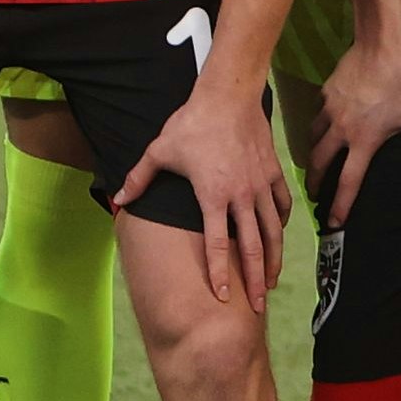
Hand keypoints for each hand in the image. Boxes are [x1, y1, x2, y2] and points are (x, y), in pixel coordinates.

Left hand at [116, 81, 289, 306]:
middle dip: (256, 279)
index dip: (220, 274)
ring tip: (272, 281)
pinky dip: (281, 224)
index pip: (217, 245)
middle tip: (258, 304)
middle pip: (252, 246)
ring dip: (273, 258)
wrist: (228, 96)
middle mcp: (240, 196)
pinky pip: (281, 205)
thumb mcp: (159, 151)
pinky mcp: (273, 173)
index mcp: (212, 196)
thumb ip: (139, 178)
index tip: (224, 298)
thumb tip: (118, 198)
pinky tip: (279, 237)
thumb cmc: (192, 124)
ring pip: (273, 230)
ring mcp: (260, 185)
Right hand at [306, 30, 400, 225]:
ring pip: (312, 138)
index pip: (348, 182)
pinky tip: (323, 123)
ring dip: (313, 152)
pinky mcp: (325, 91)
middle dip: (315, 182)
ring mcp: (329, 109)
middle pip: (319, 163)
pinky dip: (317, 123)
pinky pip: (316, 113)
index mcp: (363, 141)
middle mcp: (341, 129)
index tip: (331, 222)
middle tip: (314, 194)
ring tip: (315, 161)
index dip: (340, 205)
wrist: (381, 45)